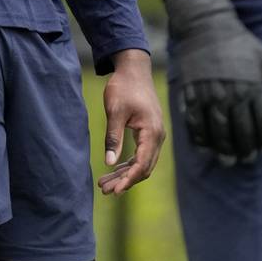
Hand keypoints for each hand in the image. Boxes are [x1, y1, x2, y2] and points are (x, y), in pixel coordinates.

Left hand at [99, 48, 164, 195]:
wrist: (133, 70)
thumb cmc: (124, 88)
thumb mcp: (115, 112)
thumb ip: (113, 137)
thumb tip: (109, 163)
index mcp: (151, 132)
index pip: (142, 164)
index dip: (128, 180)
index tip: (114, 191)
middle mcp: (157, 136)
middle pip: (143, 168)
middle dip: (125, 181)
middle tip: (104, 189)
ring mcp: (155, 135)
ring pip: (142, 163)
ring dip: (125, 174)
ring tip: (104, 183)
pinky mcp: (149, 133)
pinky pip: (141, 154)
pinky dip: (128, 164)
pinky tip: (114, 170)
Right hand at [163, 0, 261, 165]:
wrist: (206, 27)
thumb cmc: (241, 44)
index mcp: (253, 87)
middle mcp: (232, 94)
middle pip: (241, 132)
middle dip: (246, 150)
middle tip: (247, 158)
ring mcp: (209, 95)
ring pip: (218, 132)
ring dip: (224, 150)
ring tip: (228, 159)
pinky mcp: (190, 94)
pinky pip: (194, 123)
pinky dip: (200, 139)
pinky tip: (205, 148)